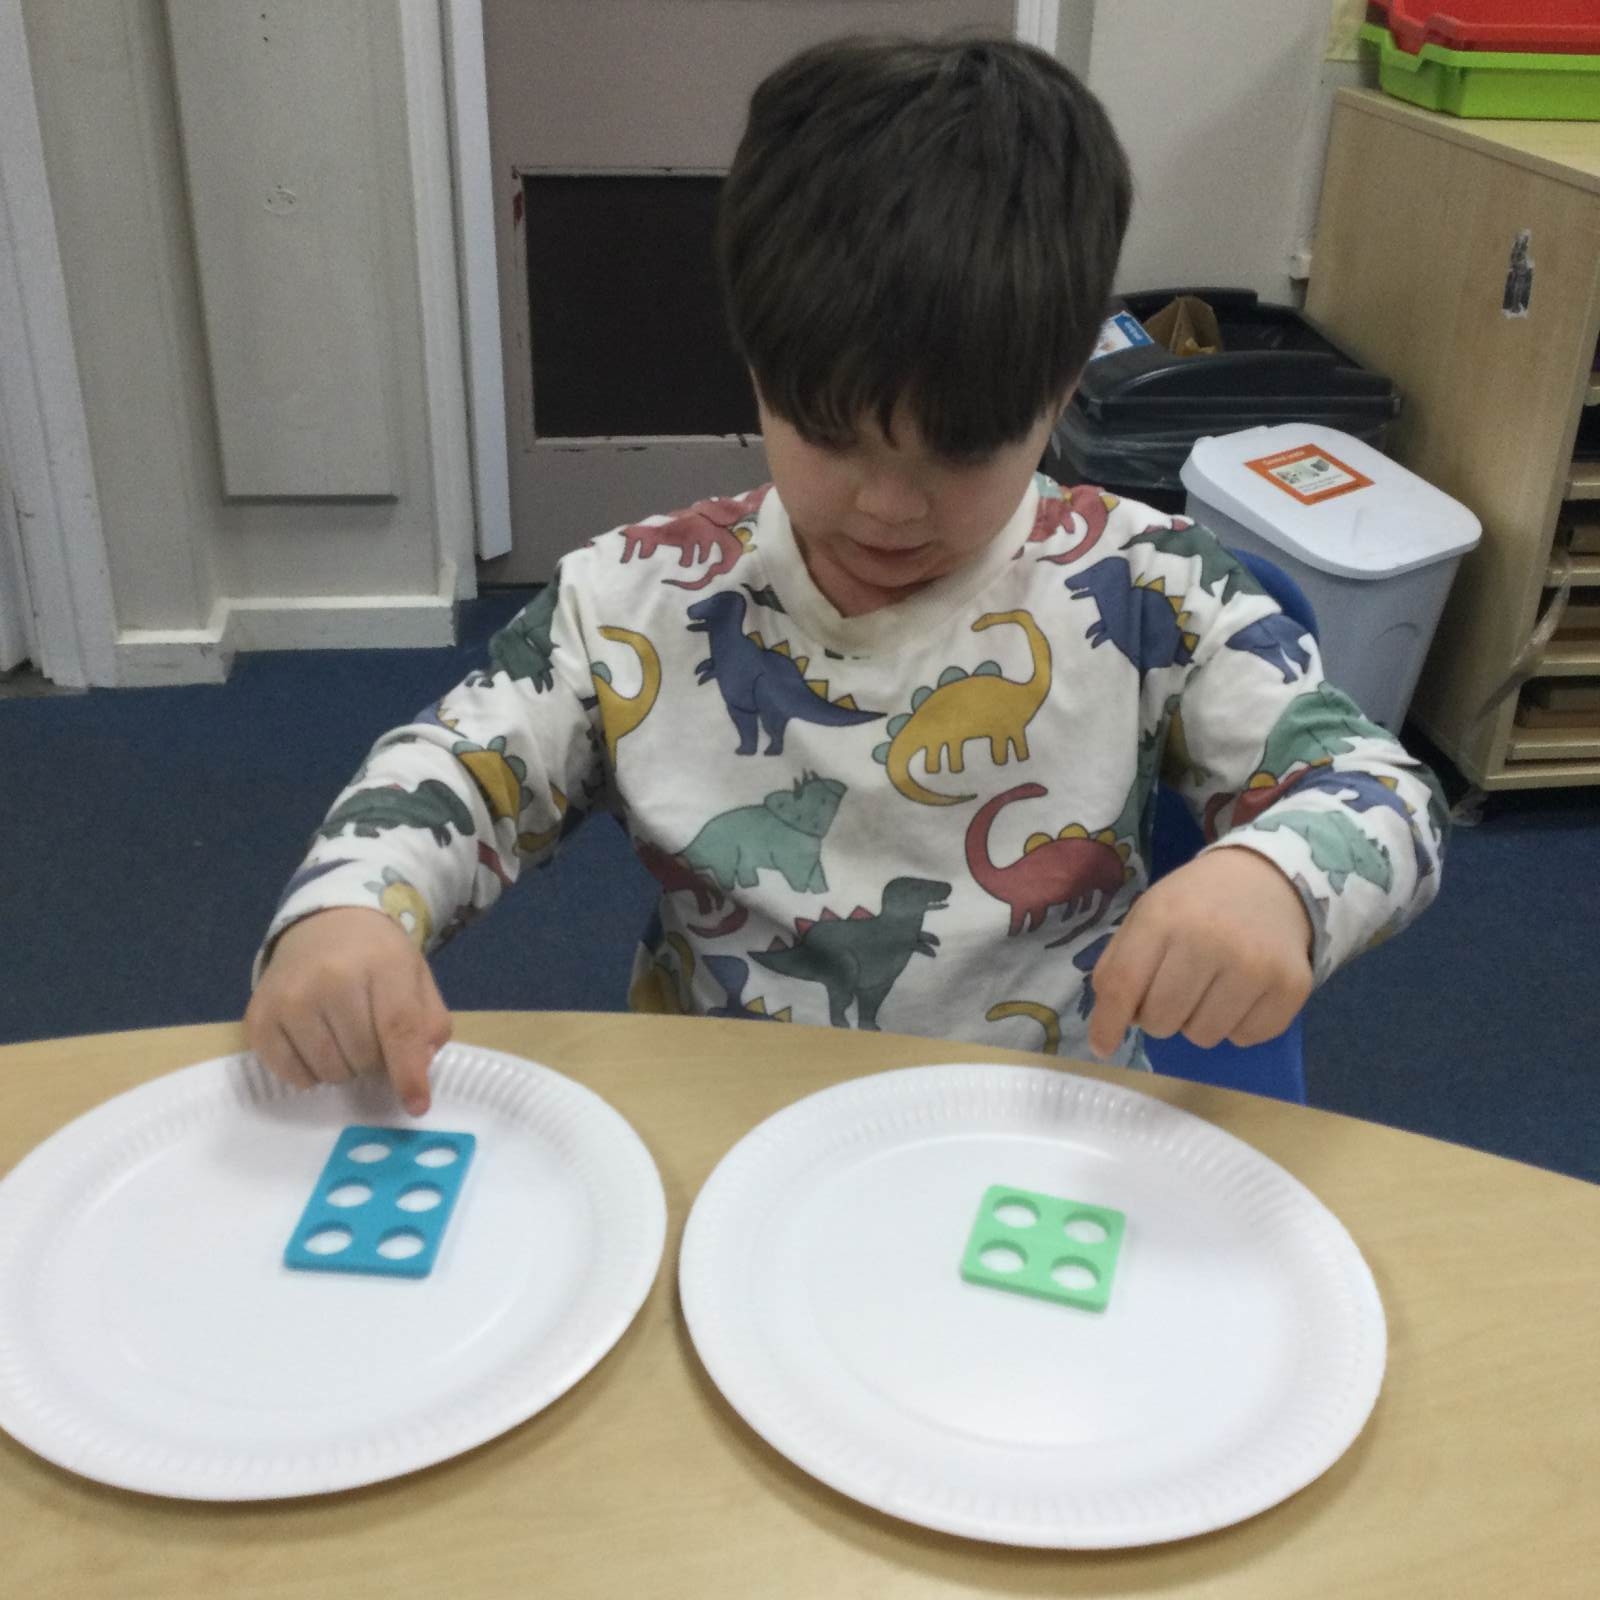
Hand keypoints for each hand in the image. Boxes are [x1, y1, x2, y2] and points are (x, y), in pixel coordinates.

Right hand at [244, 907, 451, 1115]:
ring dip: (344, 1068)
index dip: (408, 1072)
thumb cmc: (378, 959)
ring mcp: (290, 998)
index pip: (398, 1027)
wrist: (325, 925)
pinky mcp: (259, 1018)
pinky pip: (293, 1076)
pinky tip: (316, 1042)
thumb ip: (428, 1025)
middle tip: (370, 1034)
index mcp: (383, 963)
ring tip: (343, 1035)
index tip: (416, 1106)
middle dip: (375, 1060)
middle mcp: (332, 977)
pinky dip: (311, 1073)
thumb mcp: (416, 978)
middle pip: (364, 1057)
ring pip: (330, 1072)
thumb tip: (417, 1073)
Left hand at [1087, 849, 1312, 1058]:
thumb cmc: (1197, 903)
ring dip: (1198, 1021)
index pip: (1124, 985)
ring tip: (1210, 986)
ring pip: (1203, 1037)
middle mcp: (1209, 940)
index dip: (1108, 1023)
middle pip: (1161, 1021)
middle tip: (1174, 989)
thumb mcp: (1148, 914)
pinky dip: (1237, 1025)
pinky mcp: (1291, 986)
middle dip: (1159, 1016)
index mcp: (1163, 916)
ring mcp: (1255, 965)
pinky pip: (1245, 1038)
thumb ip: (1119, 964)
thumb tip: (1108, 1024)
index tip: (1103, 1045)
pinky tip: (1242, 992)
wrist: (1269, 880)